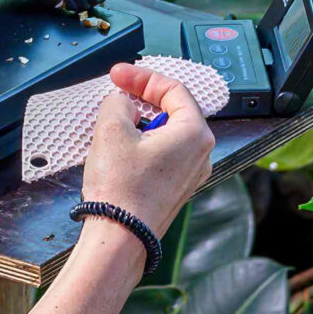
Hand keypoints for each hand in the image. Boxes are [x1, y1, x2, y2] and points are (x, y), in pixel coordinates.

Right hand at [80, 64, 212, 239]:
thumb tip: (123, 103)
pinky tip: (121, 147)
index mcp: (195, 134)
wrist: (119, 239)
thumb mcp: (111, 130)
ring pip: (166, 134)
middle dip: (143, 98)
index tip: (117, 75)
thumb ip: (119, 103)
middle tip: (117, 90)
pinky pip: (163, 155)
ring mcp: (190, 174)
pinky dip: (144, 143)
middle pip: (174, 111)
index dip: (142, 77)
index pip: (173, 90)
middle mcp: (201, 154)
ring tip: (114, 121)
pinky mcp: (176, 189)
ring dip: (141, 121)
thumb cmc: (121, 189)